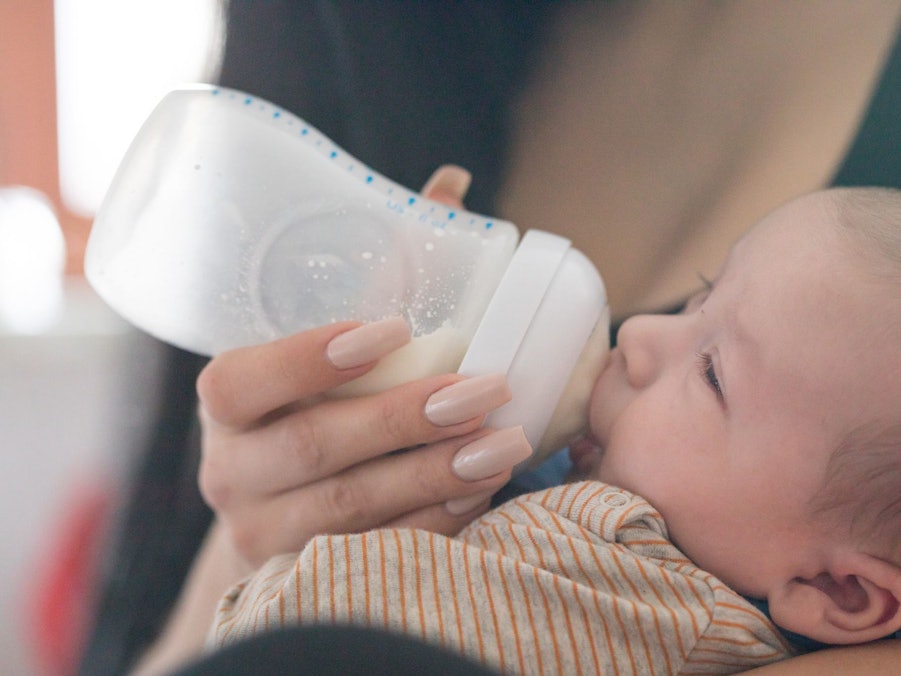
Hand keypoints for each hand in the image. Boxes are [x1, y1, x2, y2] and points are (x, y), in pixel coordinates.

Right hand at [196, 166, 531, 567]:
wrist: (278, 505)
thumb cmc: (312, 403)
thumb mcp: (325, 346)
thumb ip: (380, 269)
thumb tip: (451, 183)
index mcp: (226, 402)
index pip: (245, 379)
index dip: (312, 356)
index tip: (392, 330)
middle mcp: (229, 471)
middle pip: (317, 447)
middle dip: (408, 418)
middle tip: (487, 390)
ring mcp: (260, 533)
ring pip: (351, 509)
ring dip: (435, 475)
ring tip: (505, 446)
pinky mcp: (300, 577)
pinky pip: (373, 557)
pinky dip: (433, 524)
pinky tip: (482, 494)